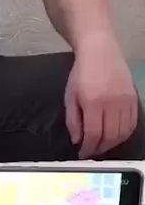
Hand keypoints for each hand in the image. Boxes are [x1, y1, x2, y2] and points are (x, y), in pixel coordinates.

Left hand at [65, 41, 137, 158]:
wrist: (99, 51)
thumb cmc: (81, 73)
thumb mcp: (70, 97)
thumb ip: (73, 120)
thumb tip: (77, 140)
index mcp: (93, 102)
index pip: (94, 134)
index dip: (88, 148)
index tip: (82, 154)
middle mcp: (112, 102)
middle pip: (110, 136)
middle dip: (100, 148)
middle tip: (91, 152)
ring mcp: (126, 100)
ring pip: (124, 132)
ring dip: (113, 143)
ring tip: (102, 146)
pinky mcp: (134, 97)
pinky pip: (133, 122)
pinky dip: (124, 134)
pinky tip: (115, 136)